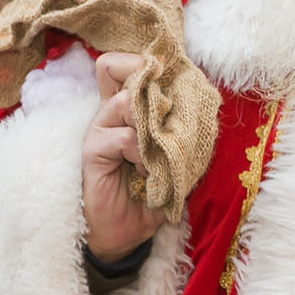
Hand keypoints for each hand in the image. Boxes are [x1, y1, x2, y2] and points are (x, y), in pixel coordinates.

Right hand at [80, 52, 164, 261]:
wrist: (125, 234)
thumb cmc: (150, 194)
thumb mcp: (173, 158)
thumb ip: (180, 131)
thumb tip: (201, 104)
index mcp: (127, 110)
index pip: (123, 65)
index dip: (144, 60)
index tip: (168, 75)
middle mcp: (110, 113)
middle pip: (119, 67)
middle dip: (153, 88)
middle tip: (168, 120)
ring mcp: (99, 130)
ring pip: (126, 101)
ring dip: (151, 126)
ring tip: (156, 155)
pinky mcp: (92, 152)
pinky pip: (123, 137)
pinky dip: (143, 153)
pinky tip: (146, 172)